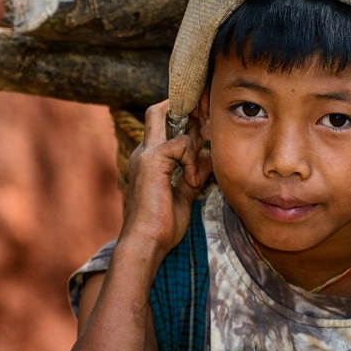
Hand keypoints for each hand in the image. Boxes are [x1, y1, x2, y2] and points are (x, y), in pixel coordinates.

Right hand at [123, 100, 211, 257]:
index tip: (204, 131)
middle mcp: (144, 152)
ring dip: (192, 135)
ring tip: (197, 165)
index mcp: (150, 160)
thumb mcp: (184, 196)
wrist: (147, 242)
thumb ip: (192, 174)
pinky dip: (191, 159)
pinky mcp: (152, 159)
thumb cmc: (162, 226)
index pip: (164, 125)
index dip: (184, 120)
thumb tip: (206, 160)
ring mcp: (145, 153)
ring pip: (164, 115)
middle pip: (157, 110)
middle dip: (183, 108)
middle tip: (204, 124)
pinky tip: (191, 181)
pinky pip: (180, 143)